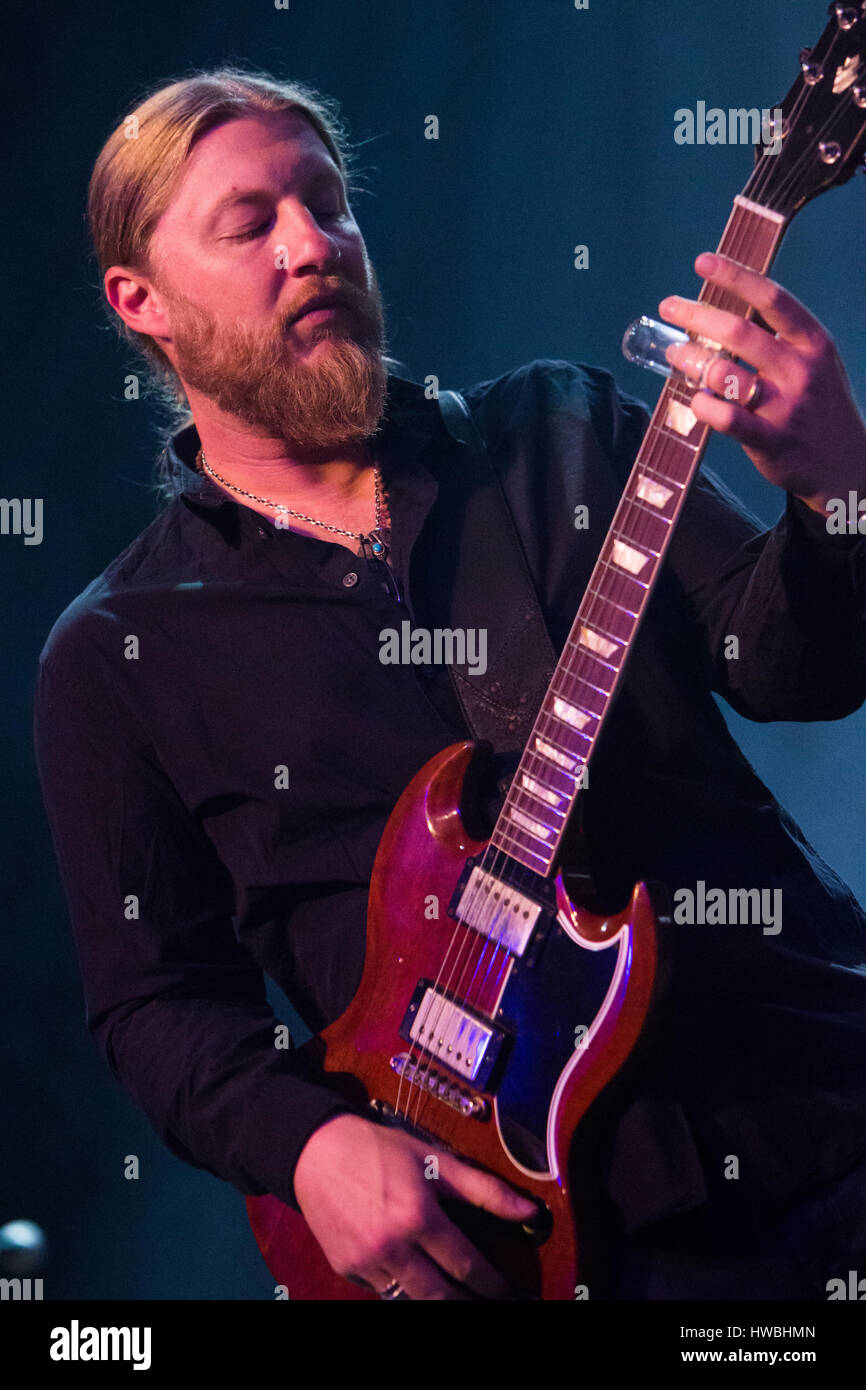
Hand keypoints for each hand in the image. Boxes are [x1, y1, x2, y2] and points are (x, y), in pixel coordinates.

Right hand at [292, 1112, 538, 1299]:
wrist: (315, 1151)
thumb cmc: (377, 1149)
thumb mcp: (434, 1159)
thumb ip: (484, 1189)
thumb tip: (529, 1210)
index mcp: (418, 1217)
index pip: (466, 1266)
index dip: (492, 1285)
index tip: (508, 1292)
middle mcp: (392, 1246)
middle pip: (440, 1296)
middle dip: (467, 1303)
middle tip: (485, 1301)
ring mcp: (367, 1262)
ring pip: (410, 1299)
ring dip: (435, 1299)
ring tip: (454, 1295)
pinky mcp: (347, 1269)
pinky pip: (382, 1291)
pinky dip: (401, 1288)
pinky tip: (415, 1279)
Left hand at [659, 251, 865, 514]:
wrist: (847, 463)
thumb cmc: (819, 406)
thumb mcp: (815, 362)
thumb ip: (780, 338)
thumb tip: (725, 312)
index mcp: (813, 342)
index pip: (772, 298)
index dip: (735, 276)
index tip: (703, 262)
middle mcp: (800, 370)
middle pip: (739, 332)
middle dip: (697, 315)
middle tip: (670, 307)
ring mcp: (786, 407)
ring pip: (725, 374)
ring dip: (691, 359)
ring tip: (675, 352)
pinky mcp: (771, 441)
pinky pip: (728, 419)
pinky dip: (704, 406)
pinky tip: (694, 398)